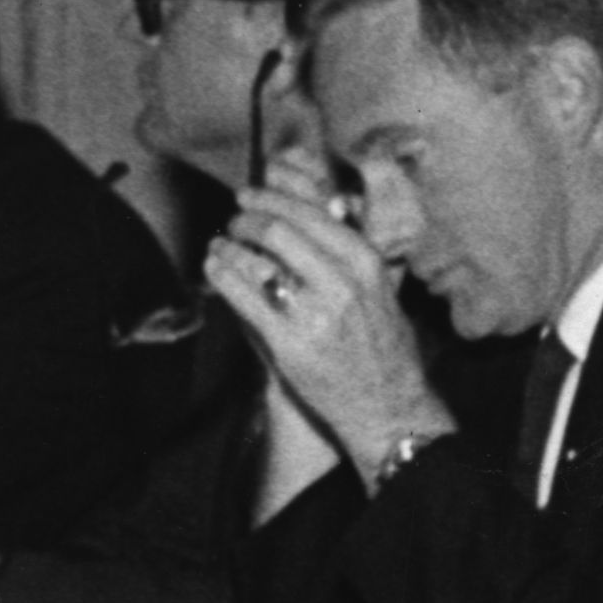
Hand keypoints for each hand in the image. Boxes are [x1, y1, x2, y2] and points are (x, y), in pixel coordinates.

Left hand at [207, 177, 447, 474]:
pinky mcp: (287, 344)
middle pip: (278, 230)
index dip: (270, 199)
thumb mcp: (383, 289)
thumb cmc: (385, 347)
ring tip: (220, 245)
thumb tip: (329, 205)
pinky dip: (221, 274)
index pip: (310, 214)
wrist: (388, 406)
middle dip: (245, 220)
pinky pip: (241, 296)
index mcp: (367, 263)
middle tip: (233, 223)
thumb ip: (353, 251)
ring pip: (255, 261)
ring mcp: (314, 315)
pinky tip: (214, 267)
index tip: (249, 197)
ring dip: (228, 247)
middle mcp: (343, 284)